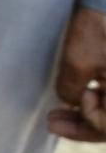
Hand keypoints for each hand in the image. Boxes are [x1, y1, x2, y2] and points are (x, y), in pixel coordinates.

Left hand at [52, 7, 105, 142]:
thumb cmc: (100, 28)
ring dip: (88, 113)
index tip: (67, 106)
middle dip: (83, 125)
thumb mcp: (79, 61)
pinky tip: (78, 98)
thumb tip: (71, 102)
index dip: (87, 122)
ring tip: (58, 115)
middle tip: (52, 124)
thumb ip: (72, 90)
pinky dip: (96, 100)